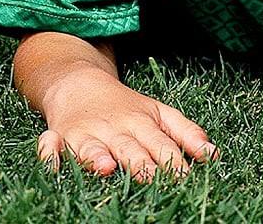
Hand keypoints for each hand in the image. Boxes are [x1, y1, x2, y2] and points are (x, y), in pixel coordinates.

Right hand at [37, 69, 215, 180]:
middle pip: (129, 150)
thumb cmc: (124, 106)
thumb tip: (213, 155)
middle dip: (140, 165)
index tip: (186, 177)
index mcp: (141, 123)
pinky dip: (48, 154)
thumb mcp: (158, 112)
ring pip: (91, 149)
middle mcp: (113, 130)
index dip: (172, 162)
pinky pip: (49, 148)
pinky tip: (52, 163)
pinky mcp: (58, 138)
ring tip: (107, 167)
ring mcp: (85, 134)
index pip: (160, 145)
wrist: (77, 83)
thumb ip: (186, 132)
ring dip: (97, 157)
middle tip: (153, 179)